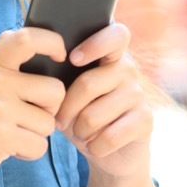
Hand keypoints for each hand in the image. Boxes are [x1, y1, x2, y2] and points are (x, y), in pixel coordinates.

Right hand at [0, 27, 67, 186]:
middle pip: (55, 90)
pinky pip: (40, 145)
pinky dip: (29, 152)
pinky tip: (9, 148)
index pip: (27, 38)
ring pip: (49, 122)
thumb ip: (0, 60)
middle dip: (49, 109)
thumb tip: (18, 34)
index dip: (52, 42)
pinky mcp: (2, 136)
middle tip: (26, 116)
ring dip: (36, 133)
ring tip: (11, 133)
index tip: (60, 54)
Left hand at [55, 22, 154, 178]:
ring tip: (80, 132)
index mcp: (109, 55)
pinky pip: (111, 135)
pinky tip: (95, 146)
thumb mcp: (67, 94)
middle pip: (88, 83)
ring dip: (80, 130)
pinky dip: (95, 146)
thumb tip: (41, 73)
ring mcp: (139, 94)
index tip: (72, 59)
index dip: (95, 44)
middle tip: (59, 120)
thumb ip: (60, 76)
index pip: (115, 34)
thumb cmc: (80, 114)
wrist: (107, 151)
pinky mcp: (145, 119)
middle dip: (66, 108)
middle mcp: (128, 69)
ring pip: (94, 114)